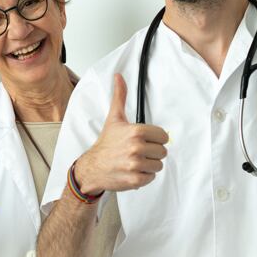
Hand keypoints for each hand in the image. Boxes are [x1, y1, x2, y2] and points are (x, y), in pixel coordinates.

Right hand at [72, 73, 169, 192]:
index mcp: (136, 132)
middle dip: (152, 153)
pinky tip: (133, 170)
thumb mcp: (114, 118)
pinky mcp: (135, 179)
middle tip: (138, 152)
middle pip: (162, 152)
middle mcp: (136, 148)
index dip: (155, 139)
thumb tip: (118, 77)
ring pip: (158, 165)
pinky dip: (144, 176)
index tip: (144, 140)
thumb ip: (120, 97)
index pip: (163, 136)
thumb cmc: (105, 144)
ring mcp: (135, 164)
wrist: (93, 167)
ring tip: (135, 161)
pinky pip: (151, 177)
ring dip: (149, 165)